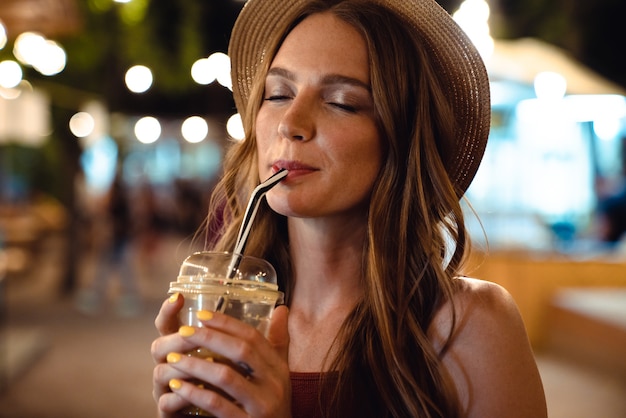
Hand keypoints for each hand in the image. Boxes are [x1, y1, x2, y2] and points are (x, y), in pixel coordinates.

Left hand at [151, 294, 290, 417]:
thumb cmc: (271, 406)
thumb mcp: (279, 375)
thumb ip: (278, 343)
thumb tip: (281, 309)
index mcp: (279, 368)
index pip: (253, 337)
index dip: (226, 323)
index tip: (201, 314)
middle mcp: (274, 384)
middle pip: (241, 351)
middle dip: (209, 338)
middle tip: (183, 332)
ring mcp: (261, 406)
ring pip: (226, 376)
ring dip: (196, 365)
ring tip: (174, 359)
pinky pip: (216, 404)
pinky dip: (194, 393)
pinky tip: (178, 386)